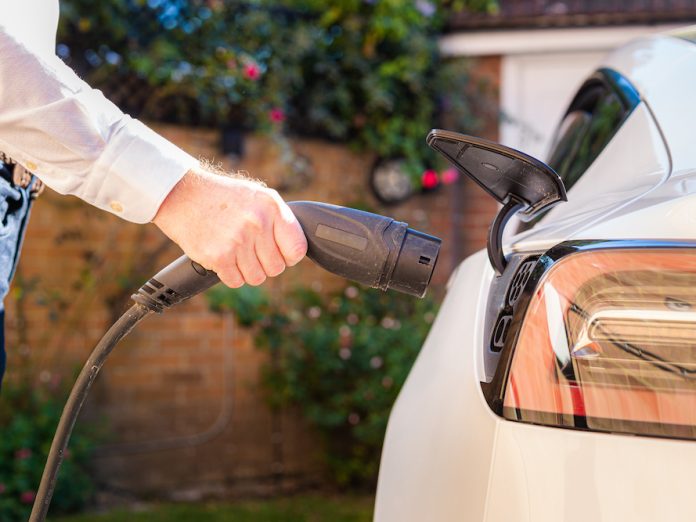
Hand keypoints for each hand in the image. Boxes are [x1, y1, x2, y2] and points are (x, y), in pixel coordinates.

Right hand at [153, 165, 306, 287]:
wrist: (183, 195)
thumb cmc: (224, 198)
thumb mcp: (258, 196)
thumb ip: (279, 220)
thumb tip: (296, 249)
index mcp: (272, 207)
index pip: (297, 249)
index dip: (289, 256)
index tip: (280, 254)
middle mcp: (257, 223)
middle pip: (276, 268)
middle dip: (266, 264)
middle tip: (252, 251)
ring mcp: (237, 241)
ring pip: (257, 278)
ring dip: (247, 270)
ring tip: (236, 252)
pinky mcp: (218, 257)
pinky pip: (236, 281)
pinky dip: (230, 274)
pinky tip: (224, 257)